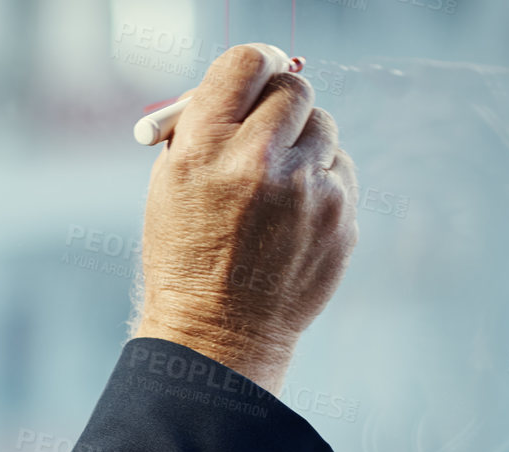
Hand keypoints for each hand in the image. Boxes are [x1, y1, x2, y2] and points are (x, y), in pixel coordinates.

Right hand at [132, 42, 358, 395]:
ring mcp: (305, 190)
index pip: (247, 63)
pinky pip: (340, 170)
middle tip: (270, 128)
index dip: (256, 64)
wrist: (217, 331)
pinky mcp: (339, 215)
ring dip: (303, 146)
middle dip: (282, 104)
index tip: (261, 72)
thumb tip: (254, 78)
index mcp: (203, 150)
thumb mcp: (169, 187)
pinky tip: (291, 219)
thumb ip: (205, 129)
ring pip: (324, 128)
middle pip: (295, 88)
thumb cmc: (186, 254)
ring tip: (275, 189)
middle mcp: (257, 162)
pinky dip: (320, 184)